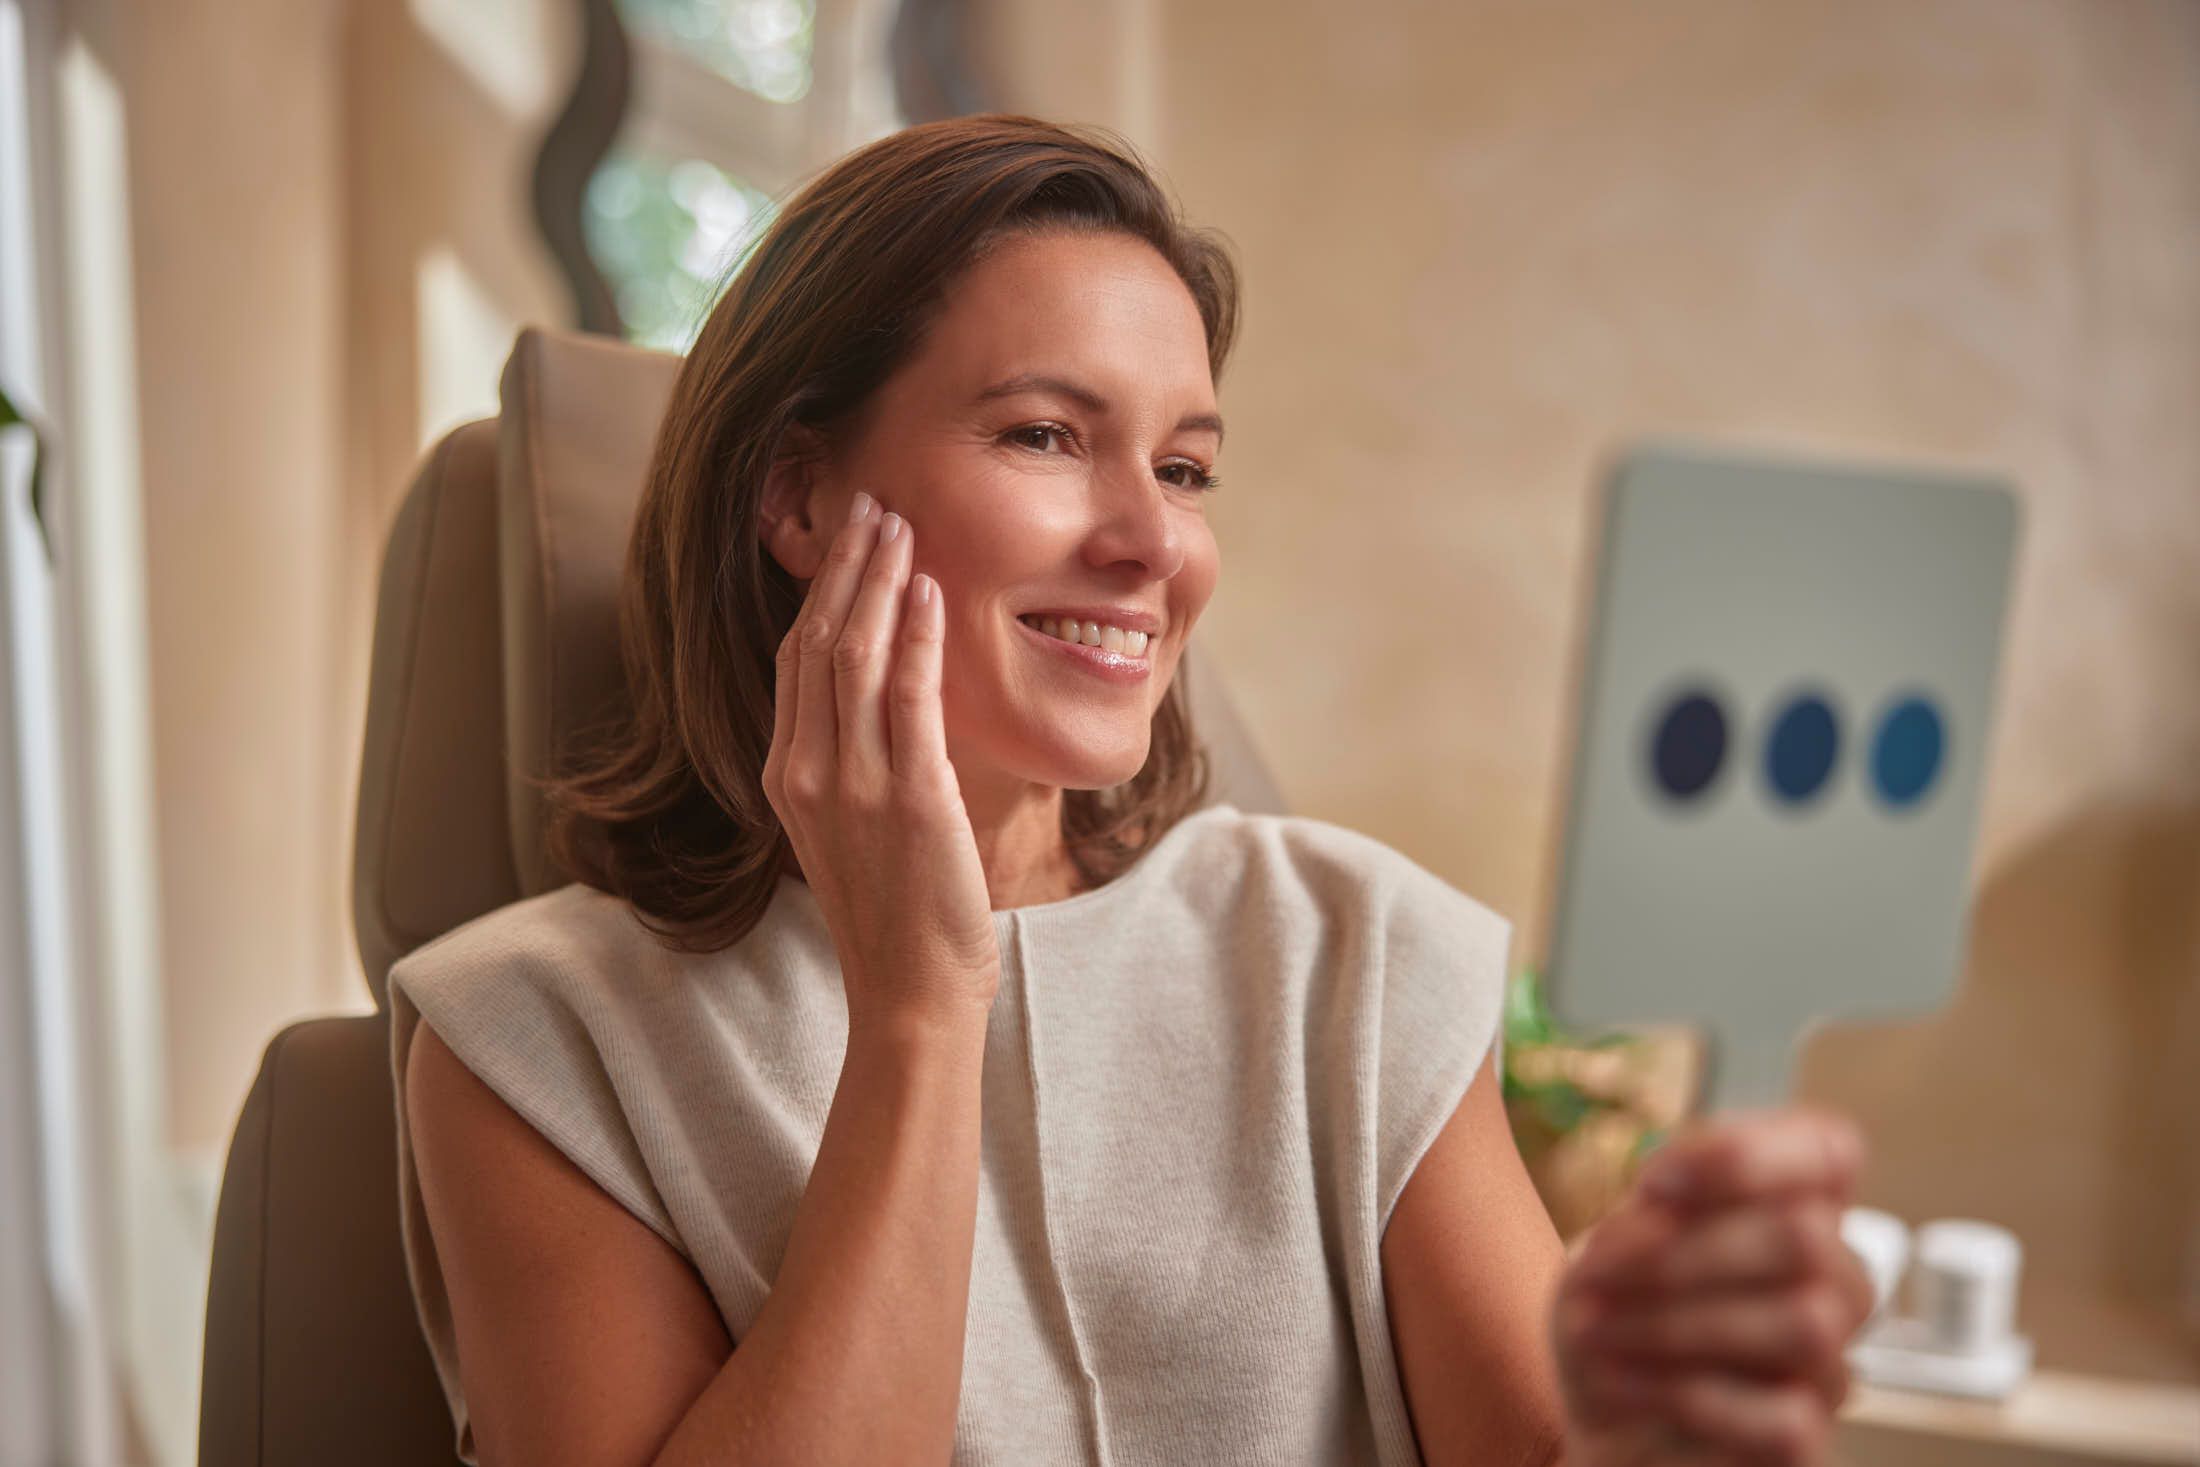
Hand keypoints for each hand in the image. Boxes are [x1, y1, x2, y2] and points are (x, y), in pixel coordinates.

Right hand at [763, 491, 1000, 1028]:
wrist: (911, 995)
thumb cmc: (895, 917)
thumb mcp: (852, 830)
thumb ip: (853, 765)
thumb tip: (884, 699)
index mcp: (787, 777)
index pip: (795, 661)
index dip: (820, 592)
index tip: (845, 538)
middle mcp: (808, 772)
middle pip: (817, 642)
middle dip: (844, 564)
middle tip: (870, 501)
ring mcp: (854, 785)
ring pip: (856, 655)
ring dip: (879, 580)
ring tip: (899, 522)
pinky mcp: (910, 798)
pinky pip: (908, 697)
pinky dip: (916, 634)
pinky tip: (928, 589)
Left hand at [1550, 1107, 1874, 1465]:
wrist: (1591, 1422)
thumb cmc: (1611, 1317)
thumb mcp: (1608, 1247)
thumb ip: (1653, 1213)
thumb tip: (1665, 1202)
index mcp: (1789, 1208)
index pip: (1828, 1150)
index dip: (1747, 1154)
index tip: (1652, 1184)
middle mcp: (1831, 1280)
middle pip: (1805, 1236)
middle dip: (1683, 1251)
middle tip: (1593, 1274)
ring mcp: (1828, 1364)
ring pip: (1804, 1324)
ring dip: (1674, 1322)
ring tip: (1591, 1329)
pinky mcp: (1807, 1441)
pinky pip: (1782, 1415)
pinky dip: (1678, 1392)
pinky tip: (1615, 1383)